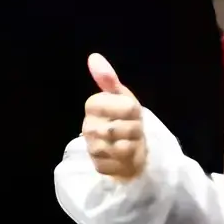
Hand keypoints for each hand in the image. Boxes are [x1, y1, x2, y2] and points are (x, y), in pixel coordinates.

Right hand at [82, 53, 149, 180]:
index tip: (130, 113)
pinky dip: (127, 161)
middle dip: (135, 130)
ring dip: (133, 146)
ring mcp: (91, 148)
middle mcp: (88, 126)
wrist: (126, 149)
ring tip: (128, 142)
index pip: (127, 107)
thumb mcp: (122, 97)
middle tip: (132, 130)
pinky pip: (121, 163)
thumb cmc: (124, 119)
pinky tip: (124, 157)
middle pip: (126, 128)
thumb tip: (93, 57)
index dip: (134, 111)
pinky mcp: (98, 166)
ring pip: (123, 146)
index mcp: (92, 105)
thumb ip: (108, 79)